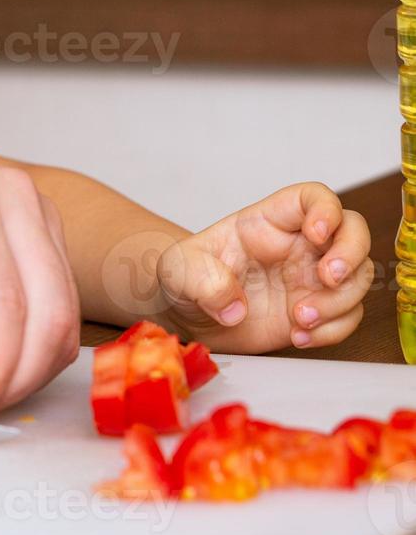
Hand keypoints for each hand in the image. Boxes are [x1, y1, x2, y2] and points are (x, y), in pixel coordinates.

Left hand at [154, 182, 372, 352]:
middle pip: (351, 231)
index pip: (311, 197)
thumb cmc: (185, 276)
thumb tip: (233, 307)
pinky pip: (345, 317)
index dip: (325, 209)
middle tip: (328, 278)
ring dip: (339, 301)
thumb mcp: (178, 270)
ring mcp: (309, 279)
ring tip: (299, 319)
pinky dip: (331, 330)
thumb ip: (202, 281)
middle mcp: (297, 246)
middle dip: (351, 253)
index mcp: (268, 222)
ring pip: (356, 277)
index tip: (316, 233)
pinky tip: (298, 336)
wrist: (186, 314)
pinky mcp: (314, 312)